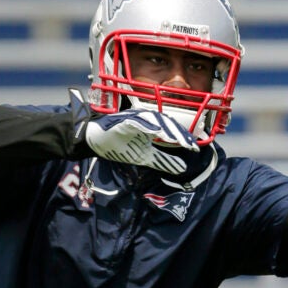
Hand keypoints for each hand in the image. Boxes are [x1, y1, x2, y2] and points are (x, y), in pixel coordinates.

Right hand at [69, 89, 197, 174]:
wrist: (92, 141)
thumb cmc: (119, 146)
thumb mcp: (145, 157)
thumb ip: (163, 161)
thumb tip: (182, 168)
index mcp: (152, 126)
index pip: (171, 129)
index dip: (183, 137)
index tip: (194, 149)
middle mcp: (145, 120)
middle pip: (166, 122)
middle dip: (178, 133)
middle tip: (189, 145)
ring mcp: (133, 118)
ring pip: (153, 119)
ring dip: (165, 128)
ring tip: (176, 139)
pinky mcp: (121, 121)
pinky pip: (135, 121)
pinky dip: (145, 125)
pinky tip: (155, 131)